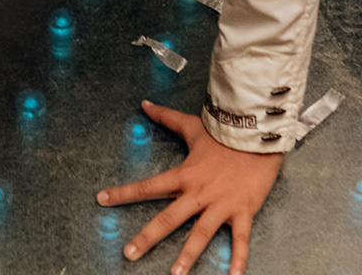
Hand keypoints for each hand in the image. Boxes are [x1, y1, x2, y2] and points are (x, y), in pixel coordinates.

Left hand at [96, 100, 281, 274]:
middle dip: (147, 237)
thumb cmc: (225, 134)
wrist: (259, 136)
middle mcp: (199, 193)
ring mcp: (221, 204)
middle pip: (169, 218)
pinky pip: (240, 240)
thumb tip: (144, 104)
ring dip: (188, 256)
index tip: (102, 199)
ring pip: (201, 234)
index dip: (124, 192)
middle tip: (129, 254)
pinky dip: (238, 260)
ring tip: (175, 274)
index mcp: (185, 175)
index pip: (148, 186)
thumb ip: (167, 118)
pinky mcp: (243, 211)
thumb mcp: (193, 126)